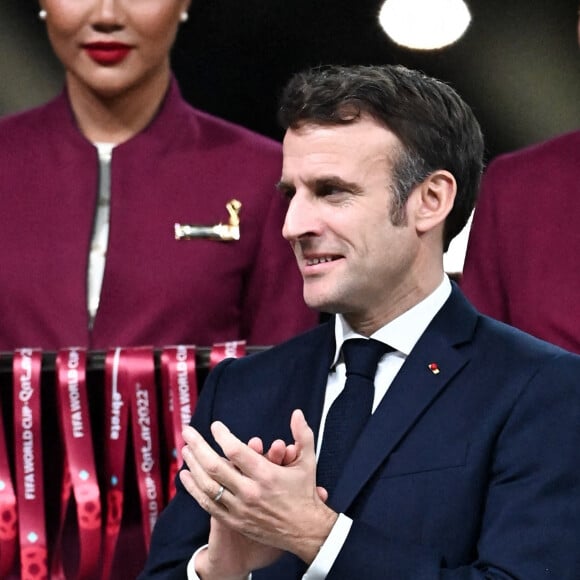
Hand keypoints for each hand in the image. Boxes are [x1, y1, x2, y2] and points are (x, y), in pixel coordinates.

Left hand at [180, 410, 336, 566]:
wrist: (305, 531)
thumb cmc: (305, 492)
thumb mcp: (307, 461)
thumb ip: (302, 434)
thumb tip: (297, 412)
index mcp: (266, 474)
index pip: (236, 451)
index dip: (222, 436)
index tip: (215, 426)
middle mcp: (250, 492)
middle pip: (215, 466)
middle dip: (198, 446)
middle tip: (188, 432)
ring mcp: (240, 508)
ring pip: (208, 486)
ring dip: (193, 465)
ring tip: (185, 450)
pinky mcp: (234, 521)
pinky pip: (208, 505)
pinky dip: (194, 490)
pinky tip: (185, 476)